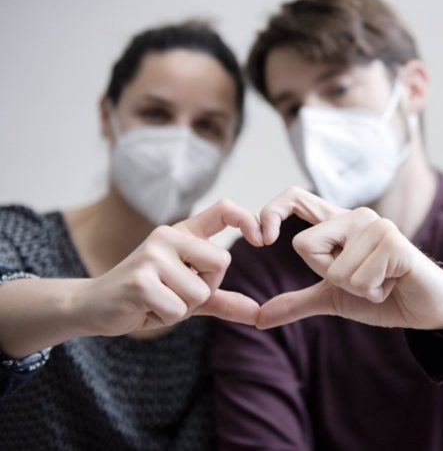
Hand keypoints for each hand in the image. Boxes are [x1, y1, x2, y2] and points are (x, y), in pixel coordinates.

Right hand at [77, 199, 263, 335]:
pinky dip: (167, 318)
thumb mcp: (190, 296)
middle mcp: (168, 236)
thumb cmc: (148, 297)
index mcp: (183, 233)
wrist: (94, 306)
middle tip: (176, 292)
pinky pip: (180, 309)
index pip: (223, 209)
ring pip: (200, 291)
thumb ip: (223, 300)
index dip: (247, 219)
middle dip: (206, 288)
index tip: (263, 239)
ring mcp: (152, 255)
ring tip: (158, 300)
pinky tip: (146, 308)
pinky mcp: (141, 280)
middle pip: (222, 261)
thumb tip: (258, 313)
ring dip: (184, 308)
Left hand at [256, 187, 442, 329]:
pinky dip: (373, 293)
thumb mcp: (334, 298)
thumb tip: (257, 318)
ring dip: (357, 289)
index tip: (262, 240)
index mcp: (337, 222)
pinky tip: (392, 283)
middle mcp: (355, 215)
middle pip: (304, 246)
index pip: (294, 197)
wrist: (427, 309)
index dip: (271, 213)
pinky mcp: (393, 241)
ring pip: (334, 270)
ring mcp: (375, 225)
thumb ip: (297, 302)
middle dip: (328, 276)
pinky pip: (357, 279)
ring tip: (381, 281)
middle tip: (361, 278)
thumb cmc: (383, 296)